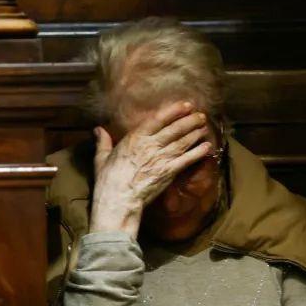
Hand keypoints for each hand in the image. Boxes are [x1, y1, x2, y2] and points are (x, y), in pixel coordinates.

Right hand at [89, 102, 212, 237]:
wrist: (118, 201)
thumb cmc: (107, 180)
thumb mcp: (101, 158)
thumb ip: (103, 142)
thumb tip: (98, 130)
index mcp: (135, 139)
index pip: (158, 119)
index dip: (174, 110)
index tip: (185, 105)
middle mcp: (151, 145)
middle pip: (175, 129)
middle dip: (189, 121)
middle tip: (200, 115)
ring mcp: (161, 158)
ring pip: (183, 142)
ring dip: (195, 133)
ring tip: (204, 127)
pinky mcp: (168, 172)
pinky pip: (187, 159)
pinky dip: (198, 152)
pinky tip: (207, 146)